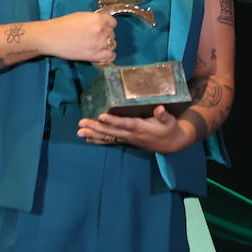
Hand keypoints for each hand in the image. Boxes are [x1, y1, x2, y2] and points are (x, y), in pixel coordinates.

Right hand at [45, 11, 117, 64]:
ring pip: (113, 44)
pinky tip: (102, 54)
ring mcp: (99, 43)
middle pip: (112, 34)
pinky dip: (108, 56)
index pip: (113, 22)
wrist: (51, 37)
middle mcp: (101, 30)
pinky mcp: (95, 55)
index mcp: (98, 19)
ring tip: (97, 46)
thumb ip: (94, 20)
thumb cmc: (63, 25)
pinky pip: (111, 56)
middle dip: (105, 35)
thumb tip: (102, 24)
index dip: (107, 25)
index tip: (102, 28)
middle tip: (95, 38)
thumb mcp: (82, 16)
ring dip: (107, 45)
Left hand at [77, 105, 193, 153]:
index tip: (101, 116)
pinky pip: (110, 141)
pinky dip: (98, 140)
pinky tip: (88, 139)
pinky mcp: (126, 140)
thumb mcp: (170, 121)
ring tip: (79, 132)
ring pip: (107, 137)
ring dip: (93, 134)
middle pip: (110, 131)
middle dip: (95, 127)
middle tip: (81, 123)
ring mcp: (127, 139)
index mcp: (140, 127)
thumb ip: (164, 115)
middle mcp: (131, 134)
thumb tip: (160, 108)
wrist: (171, 143)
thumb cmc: (170, 128)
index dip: (112, 121)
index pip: (124, 123)